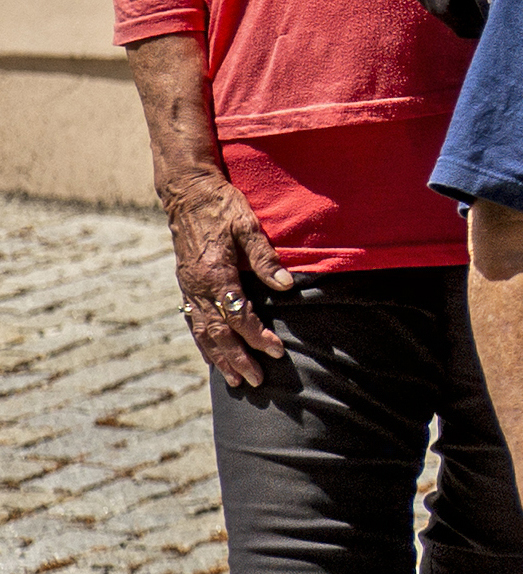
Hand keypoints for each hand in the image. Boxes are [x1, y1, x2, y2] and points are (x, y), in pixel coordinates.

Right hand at [161, 168, 293, 386]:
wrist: (187, 192)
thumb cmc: (222, 206)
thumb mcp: (248, 225)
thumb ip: (266, 258)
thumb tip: (287, 285)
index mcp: (215, 273)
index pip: (238, 315)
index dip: (257, 335)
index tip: (276, 350)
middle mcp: (198, 286)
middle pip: (217, 332)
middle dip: (237, 358)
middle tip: (256, 381)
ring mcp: (188, 287)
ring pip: (202, 331)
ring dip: (218, 357)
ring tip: (234, 380)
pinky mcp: (185, 284)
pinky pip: (192, 320)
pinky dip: (203, 341)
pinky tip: (212, 354)